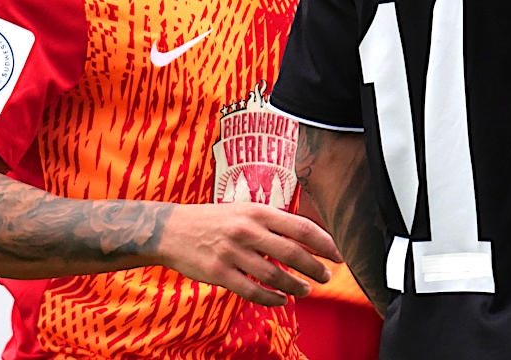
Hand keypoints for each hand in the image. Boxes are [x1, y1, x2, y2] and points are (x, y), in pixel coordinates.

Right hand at [152, 202, 340, 305]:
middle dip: (315, 268)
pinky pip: (252, 291)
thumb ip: (272, 221)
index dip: (325, 243)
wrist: (172, 229)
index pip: (301, 227)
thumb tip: (306, 235)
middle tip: (326, 276)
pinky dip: (271, 299)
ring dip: (295, 286)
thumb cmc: (214, 219)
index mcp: (257, 211)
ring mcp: (232, 252)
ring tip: (305, 290)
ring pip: (275, 275)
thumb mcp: (244, 209)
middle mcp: (247, 230)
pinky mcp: (219, 273)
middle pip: (293, 253)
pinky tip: (281, 300)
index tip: (338, 254)